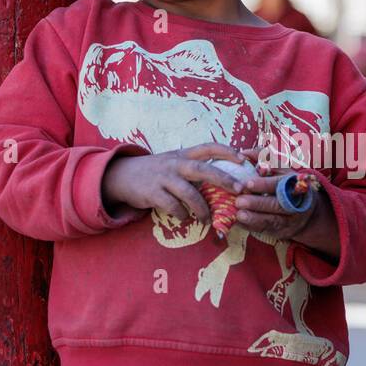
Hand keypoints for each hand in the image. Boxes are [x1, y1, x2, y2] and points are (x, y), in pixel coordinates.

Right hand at [102, 144, 255, 223]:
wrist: (122, 176)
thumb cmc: (156, 172)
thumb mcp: (174, 163)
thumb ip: (193, 168)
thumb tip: (222, 180)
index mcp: (183, 155)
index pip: (208, 147)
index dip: (227, 151)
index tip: (243, 158)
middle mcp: (175, 164)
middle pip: (203, 169)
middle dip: (224, 179)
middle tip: (239, 190)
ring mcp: (163, 178)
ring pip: (189, 193)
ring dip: (202, 208)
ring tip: (207, 219)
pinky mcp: (153, 193)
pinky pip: (173, 206)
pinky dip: (182, 214)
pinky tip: (184, 218)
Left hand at [234, 147, 340, 258]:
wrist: (305, 212)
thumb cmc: (285, 184)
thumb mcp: (280, 168)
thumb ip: (263, 158)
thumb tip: (243, 153)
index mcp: (294, 183)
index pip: (280, 183)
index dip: (265, 184)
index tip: (247, 183)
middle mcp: (294, 202)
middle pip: (277, 204)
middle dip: (258, 203)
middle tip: (239, 200)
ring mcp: (289, 219)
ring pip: (272, 220)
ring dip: (254, 218)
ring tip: (239, 214)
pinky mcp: (281, 231)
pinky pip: (266, 230)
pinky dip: (252, 227)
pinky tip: (239, 223)